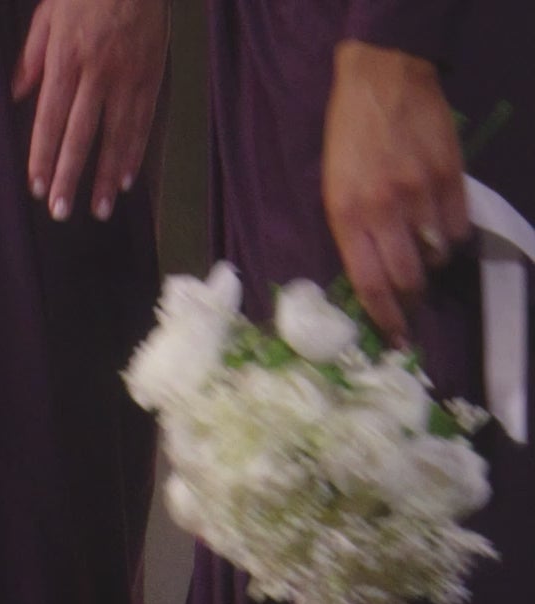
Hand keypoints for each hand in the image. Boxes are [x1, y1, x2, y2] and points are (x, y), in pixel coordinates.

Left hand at [12, 0, 168, 221]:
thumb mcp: (50, 12)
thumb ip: (32, 54)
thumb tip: (16, 93)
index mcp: (66, 58)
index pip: (50, 119)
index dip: (43, 156)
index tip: (37, 187)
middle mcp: (97, 72)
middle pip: (80, 135)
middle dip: (70, 177)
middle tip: (61, 212)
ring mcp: (127, 76)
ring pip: (116, 135)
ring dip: (107, 176)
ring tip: (100, 209)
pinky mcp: (152, 74)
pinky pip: (143, 121)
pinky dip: (135, 152)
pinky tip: (128, 179)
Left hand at [323, 40, 468, 342]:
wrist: (382, 78)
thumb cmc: (350, 138)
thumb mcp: (333, 191)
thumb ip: (352, 235)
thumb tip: (374, 283)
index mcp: (347, 216)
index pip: (370, 285)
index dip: (386, 319)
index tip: (396, 339)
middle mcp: (384, 210)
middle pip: (407, 279)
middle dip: (411, 297)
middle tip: (411, 297)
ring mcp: (419, 192)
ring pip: (436, 256)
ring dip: (431, 262)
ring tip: (422, 246)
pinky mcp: (448, 175)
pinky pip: (457, 228)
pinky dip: (451, 236)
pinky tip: (439, 223)